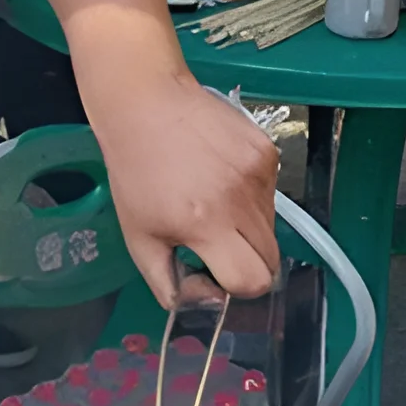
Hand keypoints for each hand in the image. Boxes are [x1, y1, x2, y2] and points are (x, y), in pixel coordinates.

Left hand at [94, 75, 279, 305]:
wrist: (145, 102)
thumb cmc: (135, 171)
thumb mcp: (138, 237)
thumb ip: (167, 282)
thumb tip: (205, 302)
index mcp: (207, 224)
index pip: (252, 281)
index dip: (234, 286)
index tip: (211, 270)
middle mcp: (241, 200)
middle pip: (270, 260)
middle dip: (246, 262)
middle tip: (214, 243)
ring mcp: (260, 172)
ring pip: (271, 227)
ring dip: (248, 228)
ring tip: (212, 201)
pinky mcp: (267, 150)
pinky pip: (270, 193)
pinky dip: (250, 196)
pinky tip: (220, 175)